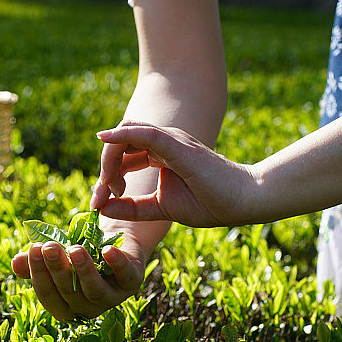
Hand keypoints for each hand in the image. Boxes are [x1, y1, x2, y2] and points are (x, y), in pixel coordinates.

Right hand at [10, 237, 145, 321]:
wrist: (113, 240)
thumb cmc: (78, 251)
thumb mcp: (57, 255)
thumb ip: (36, 262)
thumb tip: (15, 263)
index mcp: (66, 306)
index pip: (48, 296)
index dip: (39, 275)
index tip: (32, 249)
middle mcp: (88, 307)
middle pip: (69, 293)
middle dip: (57, 269)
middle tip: (48, 246)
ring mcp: (112, 298)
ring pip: (94, 290)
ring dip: (84, 270)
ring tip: (74, 249)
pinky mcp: (132, 283)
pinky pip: (125, 276)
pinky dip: (117, 264)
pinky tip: (107, 250)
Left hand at [93, 121, 257, 226]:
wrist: (243, 202)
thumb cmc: (209, 203)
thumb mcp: (161, 207)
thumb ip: (133, 207)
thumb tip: (102, 208)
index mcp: (160, 154)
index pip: (123, 153)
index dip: (106, 175)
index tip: (98, 202)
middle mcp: (164, 142)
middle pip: (120, 142)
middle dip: (104, 168)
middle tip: (100, 196)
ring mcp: (172, 140)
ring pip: (128, 134)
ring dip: (109, 158)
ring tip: (109, 187)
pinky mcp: (179, 146)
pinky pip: (146, 133)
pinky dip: (122, 135)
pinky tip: (105, 140)